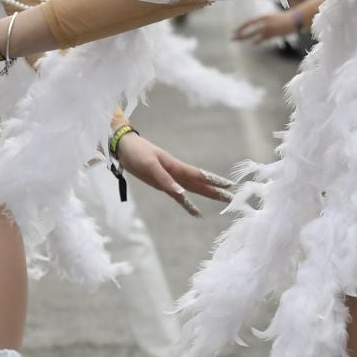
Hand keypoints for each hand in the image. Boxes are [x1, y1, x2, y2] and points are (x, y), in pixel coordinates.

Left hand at [112, 133, 232, 217]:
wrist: (123, 147)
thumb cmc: (137, 153)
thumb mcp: (150, 167)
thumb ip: (166, 181)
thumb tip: (182, 194)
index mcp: (176, 168)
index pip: (200, 176)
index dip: (214, 181)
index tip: (230, 186)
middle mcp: (176, 173)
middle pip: (200, 183)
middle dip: (216, 190)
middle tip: (233, 197)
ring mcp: (170, 178)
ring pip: (193, 188)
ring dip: (207, 194)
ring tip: (221, 200)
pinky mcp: (162, 183)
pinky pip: (179, 194)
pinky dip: (187, 201)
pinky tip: (192, 208)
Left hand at [231, 11, 298, 43]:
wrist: (294, 20)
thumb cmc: (284, 19)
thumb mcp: (272, 18)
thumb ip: (264, 23)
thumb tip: (257, 30)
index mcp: (263, 17)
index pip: (248, 22)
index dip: (241, 27)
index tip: (234, 31)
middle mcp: (263, 22)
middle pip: (248, 29)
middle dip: (239, 34)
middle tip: (232, 37)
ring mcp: (267, 29)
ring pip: (253, 35)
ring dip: (245, 38)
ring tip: (238, 40)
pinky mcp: (272, 34)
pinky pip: (262, 39)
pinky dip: (257, 41)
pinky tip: (253, 43)